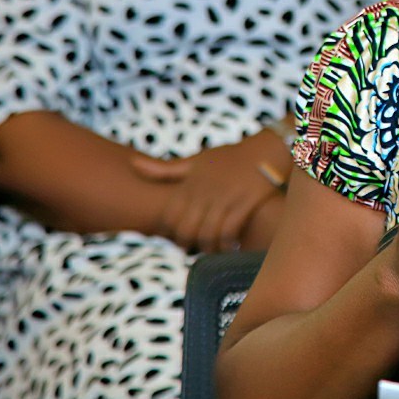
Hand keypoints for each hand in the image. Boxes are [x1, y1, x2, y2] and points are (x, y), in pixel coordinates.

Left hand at [131, 131, 286, 252]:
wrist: (268, 148)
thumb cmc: (230, 157)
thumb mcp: (196, 160)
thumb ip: (165, 169)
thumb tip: (131, 163)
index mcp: (191, 182)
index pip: (169, 217)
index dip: (171, 233)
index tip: (181, 238)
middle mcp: (205, 190)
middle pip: (186, 230)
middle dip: (188, 245)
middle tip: (196, 249)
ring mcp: (226, 196)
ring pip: (207, 234)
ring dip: (209, 248)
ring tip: (214, 250)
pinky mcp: (246, 202)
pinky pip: (230, 230)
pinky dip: (227, 243)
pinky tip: (231, 246)